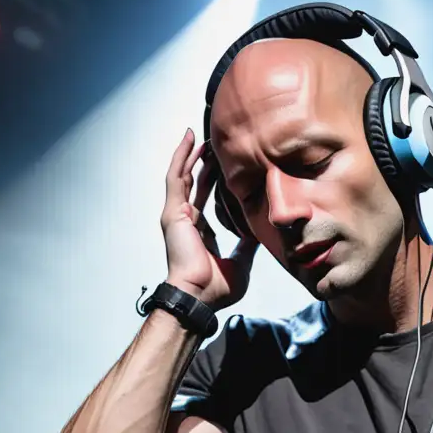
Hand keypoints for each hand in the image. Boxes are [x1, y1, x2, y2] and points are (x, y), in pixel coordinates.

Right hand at [161, 128, 257, 310]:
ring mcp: (177, 215)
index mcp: (200, 233)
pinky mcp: (173, 211)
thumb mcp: (240, 262)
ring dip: (192, 155)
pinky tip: (188, 139)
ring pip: (184, 175)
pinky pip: (176, 176)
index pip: (207, 201)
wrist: (200, 296)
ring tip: (201, 136)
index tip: (228, 169)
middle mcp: (186, 221)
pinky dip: (181, 156)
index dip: (216, 184)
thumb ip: (247, 246)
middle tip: (217, 146)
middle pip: (195, 184)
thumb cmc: (215, 289)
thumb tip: (259, 234)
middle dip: (205, 164)